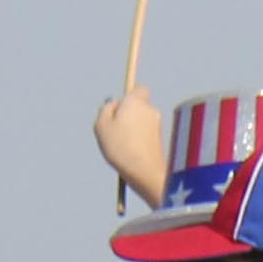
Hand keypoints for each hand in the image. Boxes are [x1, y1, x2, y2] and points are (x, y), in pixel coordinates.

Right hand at [95, 88, 170, 204]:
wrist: (146, 172)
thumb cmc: (121, 146)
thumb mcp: (102, 125)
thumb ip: (105, 109)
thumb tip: (113, 103)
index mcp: (136, 101)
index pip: (139, 89)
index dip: (128, 96)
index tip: (117, 108)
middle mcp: (150, 110)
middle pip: (138, 107)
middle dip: (127, 115)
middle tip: (114, 130)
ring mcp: (157, 126)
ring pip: (141, 123)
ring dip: (132, 130)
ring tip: (121, 146)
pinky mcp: (160, 141)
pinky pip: (145, 137)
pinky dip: (138, 142)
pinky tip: (130, 154)